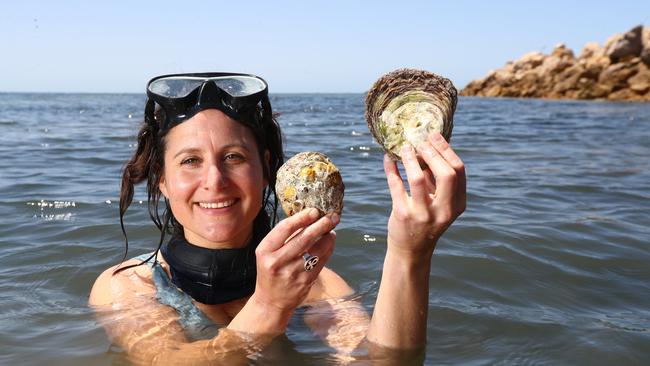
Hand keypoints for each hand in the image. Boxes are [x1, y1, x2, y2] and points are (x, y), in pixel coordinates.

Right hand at [251, 208, 338, 312]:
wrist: (271, 301)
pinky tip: (330, 242)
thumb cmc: (271, 270)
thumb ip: (284, 237)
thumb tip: (308, 217)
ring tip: (332, 229)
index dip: (302, 218)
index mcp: (265, 251)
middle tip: (331, 217)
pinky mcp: (305, 281)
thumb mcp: (268, 253)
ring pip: (316, 250)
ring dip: (327, 237)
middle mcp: (277, 262)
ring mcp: (292, 273)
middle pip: (303, 238)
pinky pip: (321, 261)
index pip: (285, 228)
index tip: (314, 210)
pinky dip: (328, 249)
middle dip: (320, 225)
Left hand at [383, 132, 465, 258]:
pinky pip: (396, 185)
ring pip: (417, 178)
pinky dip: (391, 169)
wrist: (411, 250)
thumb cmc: (425, 219)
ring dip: (410, 158)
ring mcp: (423, 214)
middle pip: (446, 174)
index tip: (433, 137)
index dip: (446, 151)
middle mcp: (443, 210)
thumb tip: (425, 146)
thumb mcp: (438, 202)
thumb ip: (435, 178)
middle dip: (432, 153)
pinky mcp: (403, 215)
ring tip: (404, 147)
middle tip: (419, 142)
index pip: (458, 171)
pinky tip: (388, 159)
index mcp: (457, 204)